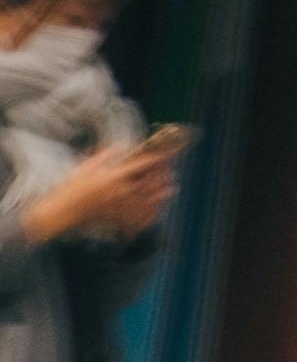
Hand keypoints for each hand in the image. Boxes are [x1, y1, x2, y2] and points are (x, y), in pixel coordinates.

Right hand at [22, 139, 172, 245]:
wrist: (60, 212)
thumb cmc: (70, 188)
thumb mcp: (86, 166)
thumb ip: (105, 155)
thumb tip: (121, 145)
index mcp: (114, 176)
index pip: (141, 165)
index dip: (155, 158)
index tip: (164, 154)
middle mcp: (120, 191)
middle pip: (148, 182)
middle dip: (161, 176)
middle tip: (169, 171)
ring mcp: (119, 205)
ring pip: (146, 199)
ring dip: (160, 194)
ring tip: (170, 189)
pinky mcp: (114, 216)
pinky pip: (136, 215)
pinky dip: (148, 213)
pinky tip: (155, 210)